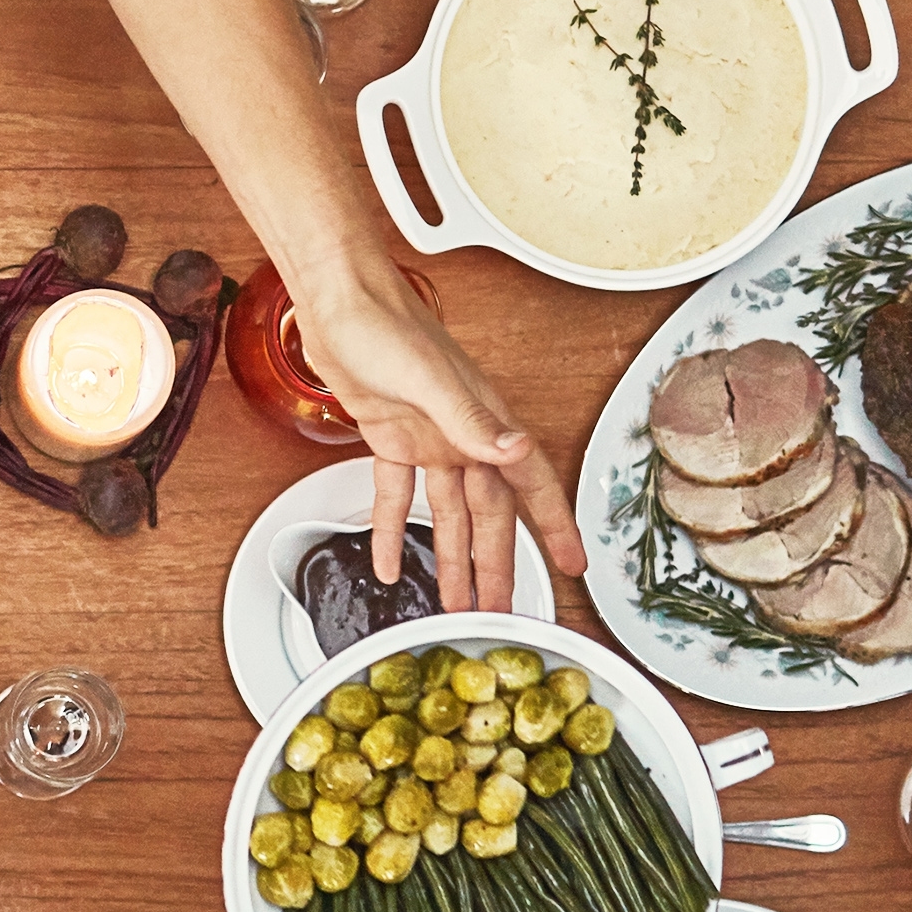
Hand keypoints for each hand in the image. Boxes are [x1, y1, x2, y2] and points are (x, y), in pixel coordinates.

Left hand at [287, 254, 581, 611]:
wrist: (339, 303)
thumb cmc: (387, 328)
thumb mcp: (432, 382)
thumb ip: (473, 422)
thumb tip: (514, 450)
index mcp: (485, 423)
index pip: (531, 485)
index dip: (553, 526)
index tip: (571, 565)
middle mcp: (464, 435)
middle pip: (488, 514)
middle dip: (496, 564)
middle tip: (500, 608)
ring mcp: (429, 438)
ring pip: (448, 512)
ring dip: (451, 557)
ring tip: (454, 599)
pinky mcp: (391, 438)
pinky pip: (396, 495)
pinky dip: (391, 531)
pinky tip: (389, 563)